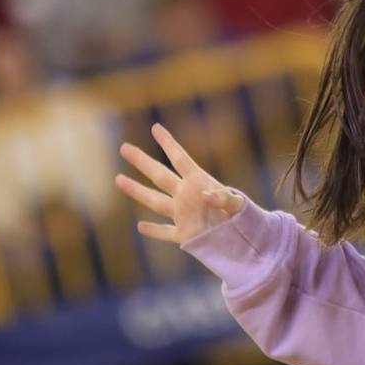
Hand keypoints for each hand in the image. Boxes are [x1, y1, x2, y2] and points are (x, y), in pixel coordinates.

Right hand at [115, 123, 245, 243]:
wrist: (246, 237)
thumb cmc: (243, 216)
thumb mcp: (237, 205)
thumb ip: (224, 198)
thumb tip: (205, 195)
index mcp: (199, 182)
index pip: (180, 159)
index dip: (169, 143)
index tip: (156, 127)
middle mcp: (186, 196)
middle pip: (159, 176)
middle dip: (142, 161)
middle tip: (124, 147)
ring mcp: (183, 215)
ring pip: (155, 202)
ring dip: (137, 191)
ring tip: (119, 179)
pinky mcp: (185, 235)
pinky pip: (166, 232)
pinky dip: (154, 230)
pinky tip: (140, 226)